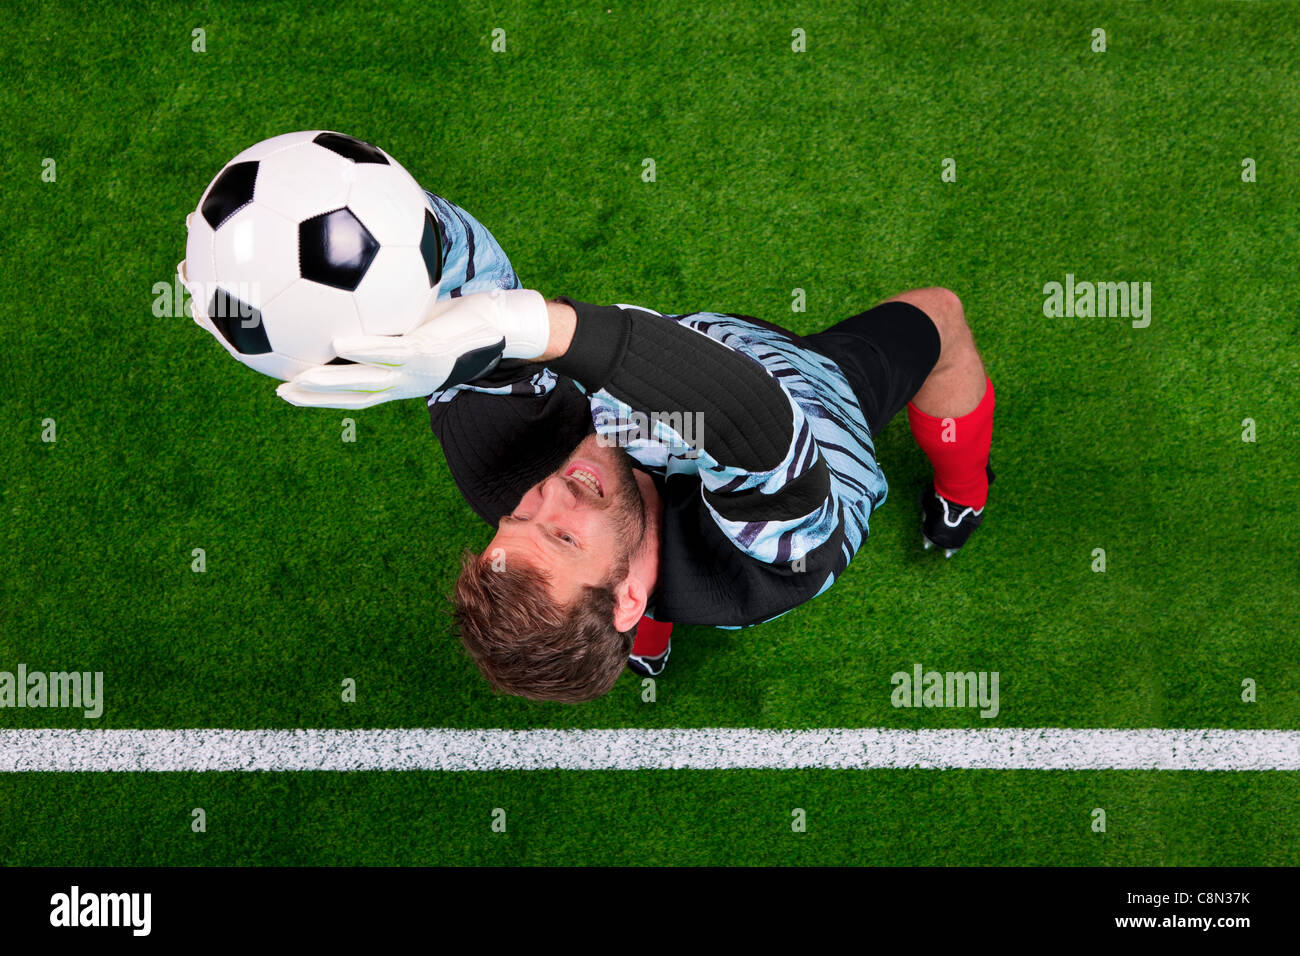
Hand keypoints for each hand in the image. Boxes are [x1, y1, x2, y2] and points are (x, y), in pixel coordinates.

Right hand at [276, 288, 549, 408]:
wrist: (502, 327)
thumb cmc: (461, 320)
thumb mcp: (418, 318)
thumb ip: (390, 313)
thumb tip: (365, 289)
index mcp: (400, 377)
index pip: (355, 391)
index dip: (324, 395)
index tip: (291, 388)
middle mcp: (404, 380)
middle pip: (352, 396)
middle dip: (316, 397)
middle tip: (280, 392)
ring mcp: (414, 369)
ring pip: (365, 382)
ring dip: (330, 383)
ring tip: (297, 380)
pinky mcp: (427, 351)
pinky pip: (390, 352)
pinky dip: (364, 349)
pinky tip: (337, 341)